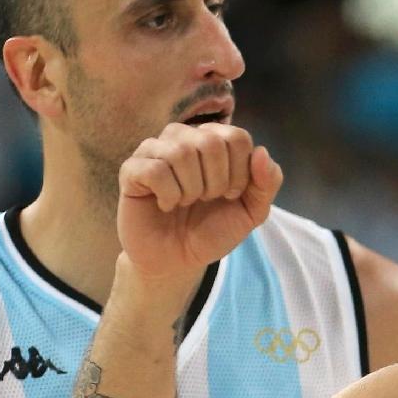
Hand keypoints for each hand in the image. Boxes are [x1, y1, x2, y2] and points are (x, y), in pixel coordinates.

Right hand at [117, 122, 283, 287]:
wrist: (177, 260)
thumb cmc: (211, 230)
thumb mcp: (250, 212)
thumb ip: (266, 184)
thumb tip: (262, 152)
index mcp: (213, 140)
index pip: (237, 137)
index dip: (241, 172)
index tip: (230, 194)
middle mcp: (183, 137)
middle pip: (211, 141)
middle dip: (217, 182)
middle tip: (206, 200)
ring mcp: (154, 150)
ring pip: (181, 152)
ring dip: (192, 189)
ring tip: (185, 202)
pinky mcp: (132, 169)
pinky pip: (156, 170)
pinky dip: (169, 195)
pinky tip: (166, 205)